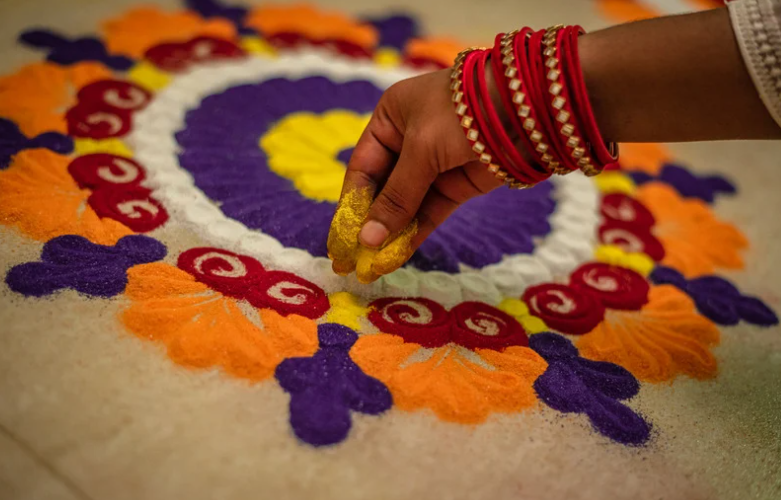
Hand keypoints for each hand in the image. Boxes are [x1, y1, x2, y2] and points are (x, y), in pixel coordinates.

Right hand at [326, 69, 503, 282]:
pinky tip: (398, 255)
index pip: (362, 168)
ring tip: (373, 265)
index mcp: (391, 119)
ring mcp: (433, 166)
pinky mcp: (456, 185)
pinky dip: (414, 233)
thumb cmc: (460, 113)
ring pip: (405, 206)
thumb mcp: (420, 150)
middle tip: (353, 260)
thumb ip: (395, 197)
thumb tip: (367, 240)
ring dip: (391, 234)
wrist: (524, 107)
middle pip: (381, 191)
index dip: (350, 205)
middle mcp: (407, 142)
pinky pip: (428, 213)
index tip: (340, 239)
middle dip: (369, 225)